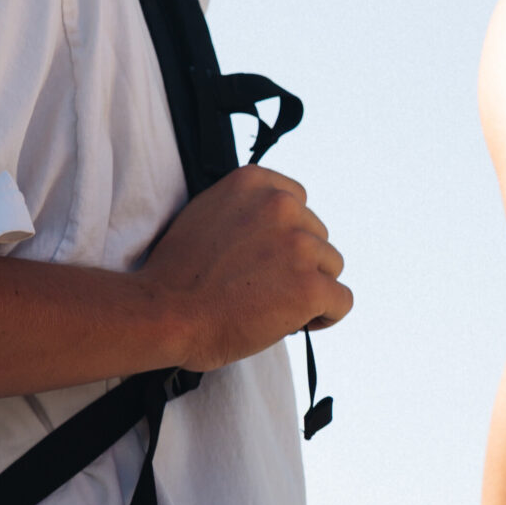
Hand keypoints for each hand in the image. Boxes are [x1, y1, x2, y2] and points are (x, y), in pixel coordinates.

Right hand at [140, 167, 351, 372]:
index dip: (286, 235)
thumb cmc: (177, 275)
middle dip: (298, 262)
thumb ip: (244, 209)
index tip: (269, 258)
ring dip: (310, 287)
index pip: (298, 203)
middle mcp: (280, 205)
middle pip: (317, 235)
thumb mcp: (207, 213)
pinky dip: (325, 316)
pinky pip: (341, 301)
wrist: (164, 313)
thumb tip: (271, 226)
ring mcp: (299, 245)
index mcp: (253, 182)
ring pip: (331, 267)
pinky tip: (298, 323)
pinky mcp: (310, 286)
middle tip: (263, 287)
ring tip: (273, 306)